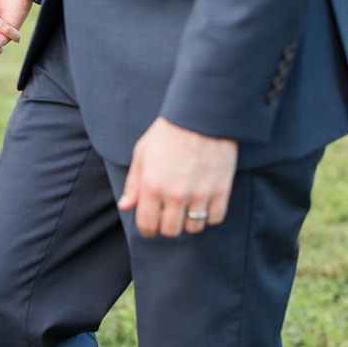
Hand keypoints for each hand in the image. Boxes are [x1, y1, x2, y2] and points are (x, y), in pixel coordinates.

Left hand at [118, 117, 237, 237]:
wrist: (201, 115)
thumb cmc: (168, 133)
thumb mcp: (142, 154)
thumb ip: (134, 183)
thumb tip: (125, 206)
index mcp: (152, 186)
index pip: (147, 225)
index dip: (147, 229)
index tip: (151, 226)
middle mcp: (176, 194)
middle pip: (171, 231)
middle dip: (167, 226)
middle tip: (169, 215)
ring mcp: (200, 193)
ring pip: (194, 227)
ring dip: (189, 221)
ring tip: (187, 206)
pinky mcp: (221, 190)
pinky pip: (215, 218)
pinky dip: (209, 215)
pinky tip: (203, 202)